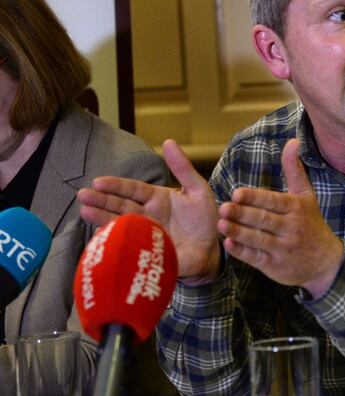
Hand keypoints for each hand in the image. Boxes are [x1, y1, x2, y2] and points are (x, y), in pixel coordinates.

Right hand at [77, 139, 220, 279]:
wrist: (211, 250)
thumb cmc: (204, 219)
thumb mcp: (197, 190)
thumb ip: (183, 169)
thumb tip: (168, 141)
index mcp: (155, 199)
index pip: (132, 189)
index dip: (115, 185)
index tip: (98, 182)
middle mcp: (146, 216)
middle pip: (120, 206)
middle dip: (101, 201)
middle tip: (83, 196)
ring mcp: (144, 235)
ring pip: (119, 225)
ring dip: (102, 218)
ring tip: (85, 212)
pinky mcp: (147, 253)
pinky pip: (128, 247)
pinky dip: (115, 242)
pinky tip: (102, 238)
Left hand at [217, 138, 342, 296]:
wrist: (326, 262)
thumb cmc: (311, 224)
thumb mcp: (306, 196)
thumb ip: (294, 170)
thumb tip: (292, 141)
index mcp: (296, 208)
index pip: (273, 201)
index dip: (255, 198)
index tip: (237, 193)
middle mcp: (291, 228)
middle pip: (264, 220)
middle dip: (243, 214)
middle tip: (223, 207)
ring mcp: (283, 248)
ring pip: (259, 239)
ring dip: (239, 233)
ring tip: (221, 225)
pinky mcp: (276, 266)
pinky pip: (257, 259)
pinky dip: (243, 252)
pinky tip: (229, 245)